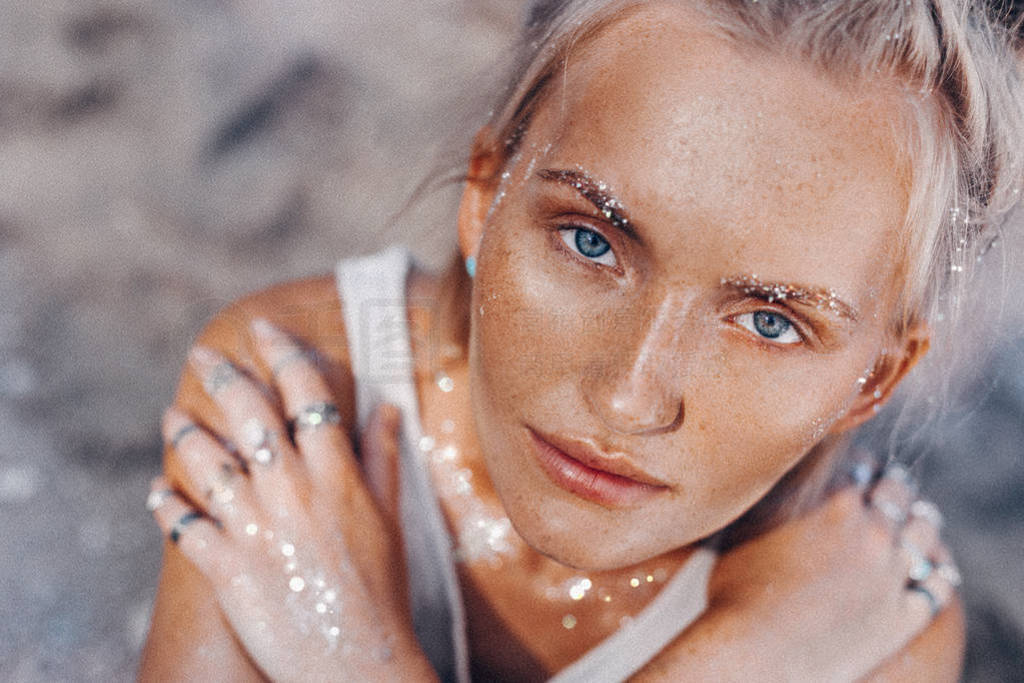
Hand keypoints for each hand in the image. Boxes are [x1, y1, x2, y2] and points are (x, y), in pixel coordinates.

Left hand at [147, 319, 435, 682]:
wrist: (356, 661)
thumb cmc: (382, 590)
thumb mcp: (392, 518)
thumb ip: (384, 458)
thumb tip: (389, 408)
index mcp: (336, 475)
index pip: (306, 394)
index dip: (283, 353)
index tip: (264, 330)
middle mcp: (292, 491)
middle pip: (249, 414)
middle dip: (223, 374)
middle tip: (204, 354)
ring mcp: (255, 528)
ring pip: (206, 461)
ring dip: (183, 432)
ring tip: (171, 416)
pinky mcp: (225, 566)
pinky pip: (182, 525)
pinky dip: (164, 504)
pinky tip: (157, 490)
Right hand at [700, 467, 958, 680]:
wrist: (754, 654)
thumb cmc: (736, 592)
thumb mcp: (750, 528)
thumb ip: (778, 497)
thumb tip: (780, 477)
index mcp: (834, 501)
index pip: (860, 464)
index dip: (859, 463)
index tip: (858, 467)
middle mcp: (872, 531)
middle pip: (896, 492)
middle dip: (892, 485)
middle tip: (890, 484)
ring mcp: (893, 574)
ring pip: (924, 533)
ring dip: (921, 520)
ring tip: (919, 518)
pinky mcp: (905, 616)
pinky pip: (938, 586)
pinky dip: (938, 571)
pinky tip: (935, 567)